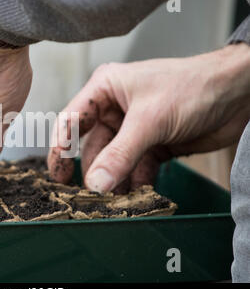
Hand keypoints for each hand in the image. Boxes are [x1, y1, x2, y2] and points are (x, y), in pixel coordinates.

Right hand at [48, 43, 249, 192]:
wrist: (238, 94)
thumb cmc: (193, 86)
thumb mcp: (149, 120)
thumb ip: (120, 154)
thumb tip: (95, 183)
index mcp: (105, 89)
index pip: (72, 120)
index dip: (60, 148)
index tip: (58, 175)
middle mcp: (115, 109)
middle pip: (92, 146)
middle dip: (94, 171)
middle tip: (89, 197)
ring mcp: (133, 129)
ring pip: (114, 161)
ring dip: (115, 181)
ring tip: (115, 201)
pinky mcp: (151, 144)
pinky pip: (135, 168)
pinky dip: (136, 183)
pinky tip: (138, 195)